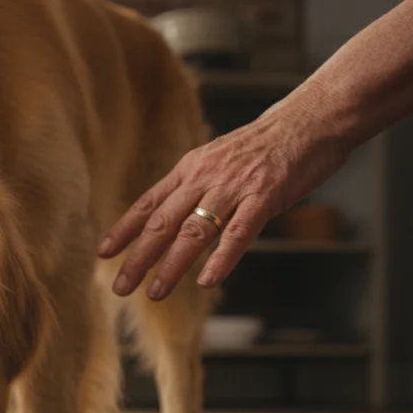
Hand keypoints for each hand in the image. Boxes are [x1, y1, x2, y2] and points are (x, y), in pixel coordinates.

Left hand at [98, 102, 349, 299]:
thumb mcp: (217, 159)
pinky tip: (208, 282)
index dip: (124, 229)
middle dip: (138, 257)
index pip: (148, 203)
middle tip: (120, 287)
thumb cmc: (265, 145)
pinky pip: (238, 233)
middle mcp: (205, 178)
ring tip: (155, 292)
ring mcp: (234, 188)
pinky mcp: (265, 197)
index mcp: (190, 169)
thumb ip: (195, 187)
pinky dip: (222, 258)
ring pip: (194, 231)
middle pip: (163, 222)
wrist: (309, 119)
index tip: (103, 253)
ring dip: (172, 265)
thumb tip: (173, 217)